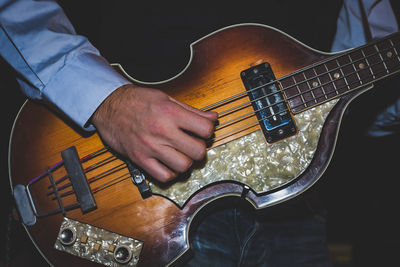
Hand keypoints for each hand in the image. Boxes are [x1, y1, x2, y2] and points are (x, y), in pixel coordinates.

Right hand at [91, 84, 217, 182]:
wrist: (108, 105)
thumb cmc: (137, 100)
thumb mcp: (167, 98)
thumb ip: (192, 111)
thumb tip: (213, 118)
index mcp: (171, 113)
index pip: (205, 129)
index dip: (208, 131)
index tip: (203, 131)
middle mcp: (162, 131)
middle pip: (198, 151)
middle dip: (199, 149)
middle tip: (193, 144)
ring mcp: (151, 147)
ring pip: (183, 166)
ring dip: (186, 162)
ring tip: (181, 154)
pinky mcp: (140, 159)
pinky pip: (164, 176)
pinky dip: (170, 173)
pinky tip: (169, 164)